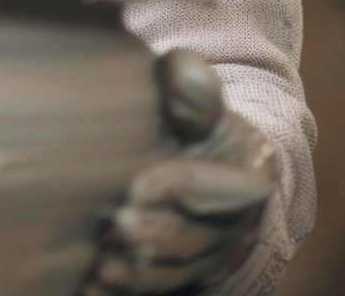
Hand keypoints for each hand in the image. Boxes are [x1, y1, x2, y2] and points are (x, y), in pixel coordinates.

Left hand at [83, 50, 274, 293]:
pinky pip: (157, 290)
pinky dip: (124, 293)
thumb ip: (191, 84)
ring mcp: (209, 255)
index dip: (178, 186)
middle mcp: (234, 225)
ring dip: (138, 271)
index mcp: (249, 177)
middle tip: (116, 223)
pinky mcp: (182, 273)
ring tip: (104, 263)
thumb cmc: (194, 119)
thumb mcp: (199, 96)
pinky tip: (94, 290)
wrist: (199, 157)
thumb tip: (183, 71)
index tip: (137, 184)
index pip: (215, 186)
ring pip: (175, 270)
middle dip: (153, 234)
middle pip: (192, 236)